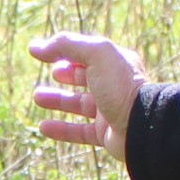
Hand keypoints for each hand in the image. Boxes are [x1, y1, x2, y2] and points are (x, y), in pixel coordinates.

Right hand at [28, 31, 147, 166]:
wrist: (143, 126)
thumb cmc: (121, 86)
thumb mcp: (95, 54)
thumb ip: (67, 45)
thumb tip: (36, 47)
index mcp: (116, 64)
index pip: (88, 54)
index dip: (66, 51)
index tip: (42, 52)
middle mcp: (114, 86)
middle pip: (86, 78)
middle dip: (66, 74)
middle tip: (51, 74)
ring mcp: (110, 111)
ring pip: (80, 105)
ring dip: (58, 101)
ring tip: (37, 97)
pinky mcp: (107, 134)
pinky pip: (80, 132)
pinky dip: (61, 130)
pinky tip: (43, 128)